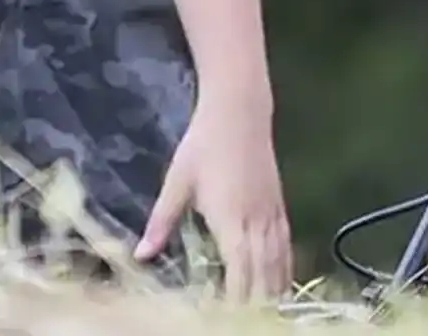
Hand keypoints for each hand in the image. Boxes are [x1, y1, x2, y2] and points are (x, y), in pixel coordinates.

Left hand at [135, 98, 290, 301]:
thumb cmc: (203, 146)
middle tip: (250, 321)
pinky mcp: (279, 205)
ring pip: (280, 261)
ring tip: (270, 312)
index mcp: (230, 220)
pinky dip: (286, 266)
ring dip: (275, 289)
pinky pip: (286, 244)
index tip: (227, 316)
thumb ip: (161, 222)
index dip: (237, 299)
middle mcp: (256, 221)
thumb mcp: (177, 183)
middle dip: (258, 302)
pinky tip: (282, 280)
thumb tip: (141, 255)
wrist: (239, 112)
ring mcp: (271, 213)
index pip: (239, 271)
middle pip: (264, 273)